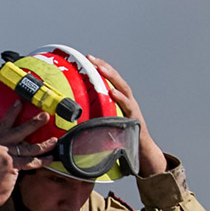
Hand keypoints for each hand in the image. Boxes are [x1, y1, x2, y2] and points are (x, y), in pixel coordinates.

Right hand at [0, 97, 49, 210]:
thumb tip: (15, 144)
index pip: (1, 125)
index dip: (11, 114)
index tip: (19, 103)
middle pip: (18, 131)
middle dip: (34, 123)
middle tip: (45, 116)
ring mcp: (3, 155)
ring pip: (28, 147)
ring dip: (43, 144)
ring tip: (53, 141)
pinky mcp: (11, 165)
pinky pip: (30, 161)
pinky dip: (41, 160)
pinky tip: (49, 158)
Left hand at [86, 55, 168, 177]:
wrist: (140, 152)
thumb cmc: (120, 140)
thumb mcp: (103, 127)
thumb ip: (92, 120)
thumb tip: (69, 122)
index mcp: (117, 101)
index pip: (108, 81)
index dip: (99, 70)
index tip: (86, 60)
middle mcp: (126, 101)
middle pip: (115, 80)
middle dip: (103, 67)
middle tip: (91, 58)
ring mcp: (132, 108)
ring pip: (122, 88)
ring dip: (112, 77)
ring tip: (101, 68)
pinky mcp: (135, 117)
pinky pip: (127, 105)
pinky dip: (120, 98)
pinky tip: (112, 92)